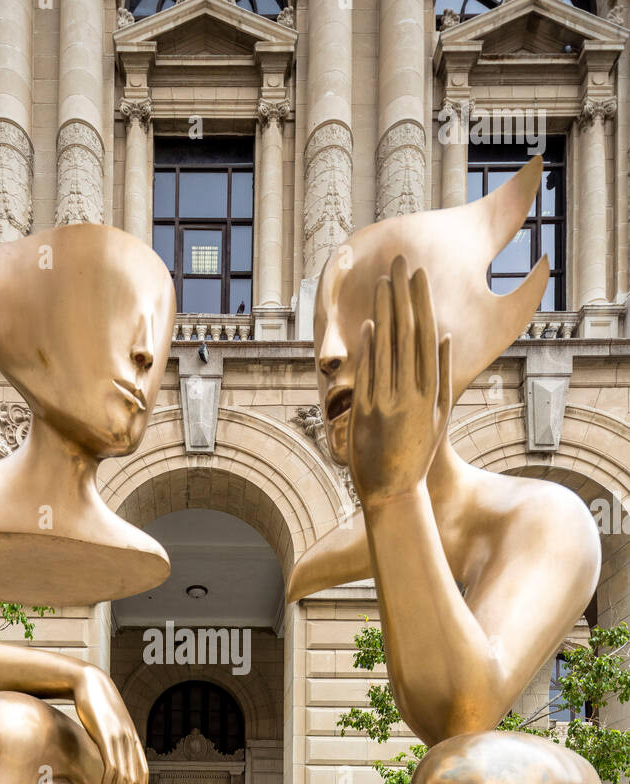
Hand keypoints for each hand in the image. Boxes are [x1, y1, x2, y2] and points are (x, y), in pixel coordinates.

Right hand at [71, 666, 147, 783]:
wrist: (90, 683)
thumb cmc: (98, 705)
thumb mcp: (109, 725)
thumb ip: (113, 741)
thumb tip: (109, 757)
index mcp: (133, 740)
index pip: (143, 772)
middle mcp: (130, 740)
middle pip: (135, 778)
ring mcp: (119, 738)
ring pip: (124, 775)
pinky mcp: (106, 735)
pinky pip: (111, 764)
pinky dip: (109, 781)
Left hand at [350, 255, 450, 504]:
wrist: (393, 492)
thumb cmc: (415, 453)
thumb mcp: (438, 415)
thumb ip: (441, 375)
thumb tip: (444, 336)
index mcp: (431, 392)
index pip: (427, 336)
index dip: (422, 303)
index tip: (419, 276)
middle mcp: (412, 394)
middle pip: (408, 334)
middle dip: (404, 296)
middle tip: (401, 262)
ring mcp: (389, 403)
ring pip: (388, 349)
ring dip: (386, 313)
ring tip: (383, 281)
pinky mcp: (368, 414)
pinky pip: (370, 375)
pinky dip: (371, 349)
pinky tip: (371, 323)